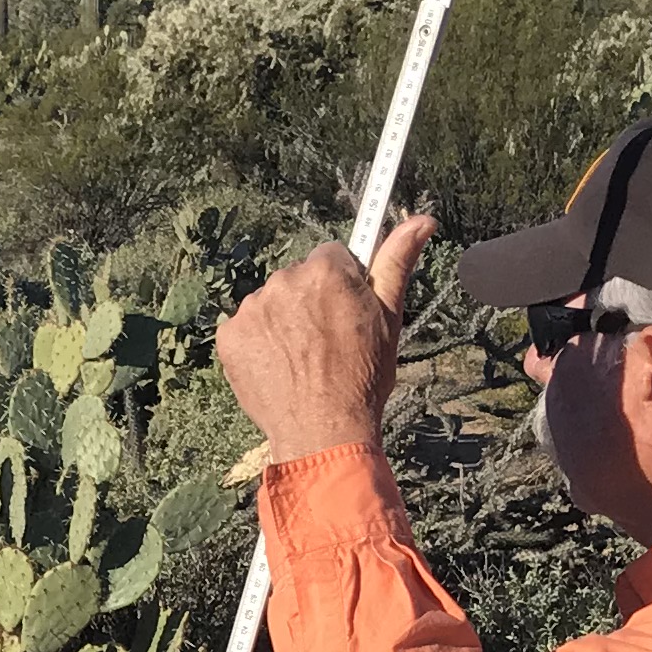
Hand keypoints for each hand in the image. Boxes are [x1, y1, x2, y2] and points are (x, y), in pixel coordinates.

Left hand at [217, 213, 439, 463]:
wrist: (323, 432)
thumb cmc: (363, 378)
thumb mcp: (389, 318)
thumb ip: (397, 262)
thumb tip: (422, 220)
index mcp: (326, 270)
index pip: (332, 256)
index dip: (343, 285)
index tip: (347, 311)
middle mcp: (284, 281)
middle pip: (300, 277)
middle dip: (312, 301)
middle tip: (328, 341)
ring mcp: (252, 309)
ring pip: (272, 302)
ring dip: (285, 321)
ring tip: (304, 359)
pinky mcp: (230, 336)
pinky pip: (246, 327)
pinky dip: (260, 342)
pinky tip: (279, 366)